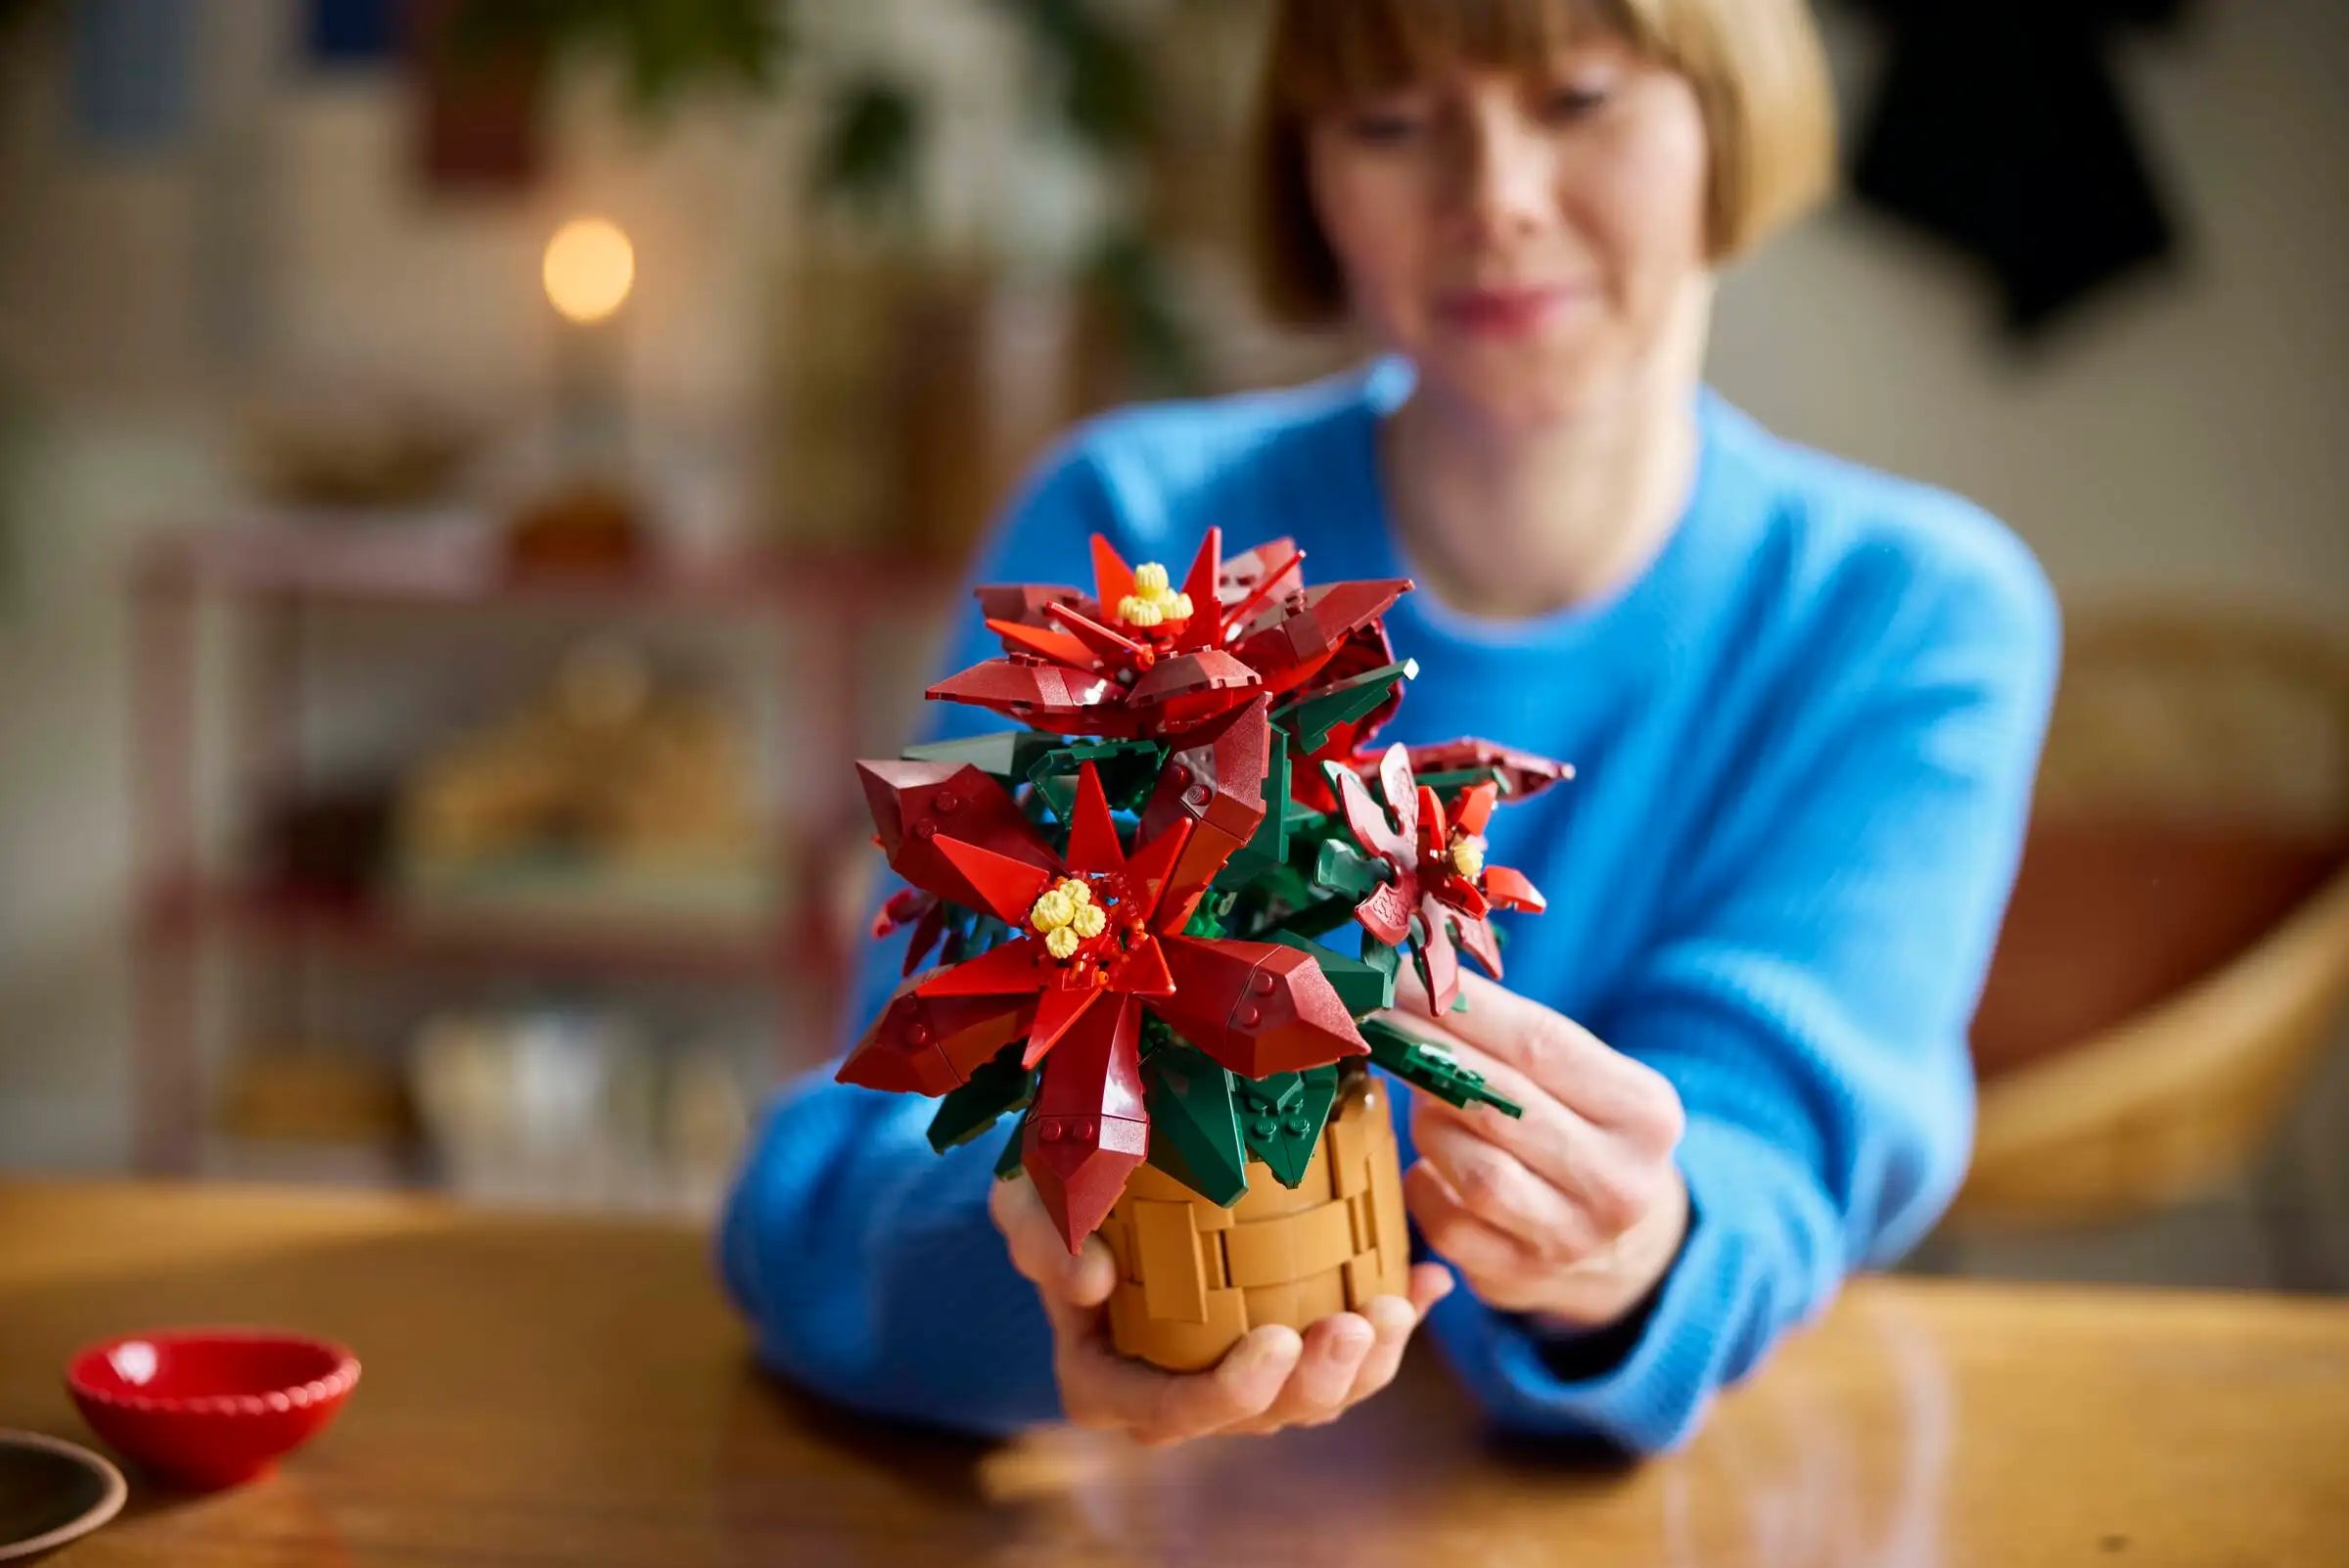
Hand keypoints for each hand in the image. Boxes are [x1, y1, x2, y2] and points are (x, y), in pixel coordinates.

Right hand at [989, 1172, 1453, 1443]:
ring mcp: (1237, 1369)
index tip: (1278, 1341)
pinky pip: (1347, 1345)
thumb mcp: (1024, 1202)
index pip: (1176, 1412)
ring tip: (1402, 1303)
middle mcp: (1180, 1393)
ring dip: (1371, 1358)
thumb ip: (1043, 1239)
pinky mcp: (1283, 1336)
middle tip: (1359, 1322)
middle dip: (1323, 1380)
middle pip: (1265, 1412)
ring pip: (1317, 1390)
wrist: (1091, 1175)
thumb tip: (1093, 1282)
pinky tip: (1431, 1280)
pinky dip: (1394, 1318)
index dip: (1234, 1393)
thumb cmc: (1054, 1193)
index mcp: (1112, 1383)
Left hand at [1390, 971, 1688, 1330]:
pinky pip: (1445, 1224)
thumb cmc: (1586, 1132)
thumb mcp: (1588, 1081)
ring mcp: (1571, 1240)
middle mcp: (1619, 1181)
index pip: (1540, 1044)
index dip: (1462, 1009)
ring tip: (1424, 1097)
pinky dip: (1424, 1182)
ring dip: (1430, 1124)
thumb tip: (1414, 985)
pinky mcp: (1521, 1279)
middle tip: (1374, 1017)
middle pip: (1500, 1105)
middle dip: (1425, 1053)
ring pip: (1473, 1169)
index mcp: (1644, 1113)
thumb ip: (1515, 1037)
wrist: (1627, 1248)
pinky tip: (1430, 1161)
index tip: (1403, 975)